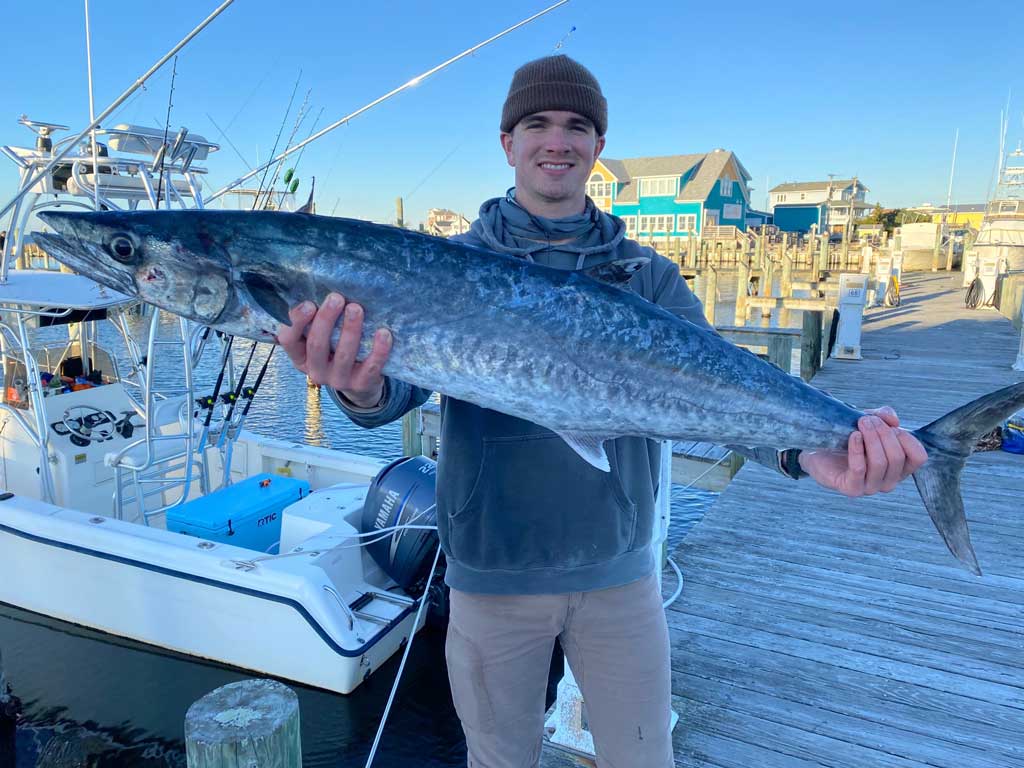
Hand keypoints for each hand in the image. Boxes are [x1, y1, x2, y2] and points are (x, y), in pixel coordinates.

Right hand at [276, 292, 391, 406]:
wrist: (361, 382)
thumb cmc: (337, 350)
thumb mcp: (322, 337)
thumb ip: (315, 319)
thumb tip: (316, 288)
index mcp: (300, 357)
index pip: (289, 340)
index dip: (297, 322)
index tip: (309, 303)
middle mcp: (316, 371)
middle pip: (317, 345)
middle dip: (326, 320)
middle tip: (336, 298)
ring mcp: (338, 381)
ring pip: (343, 355)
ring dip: (350, 330)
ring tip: (356, 308)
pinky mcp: (361, 385)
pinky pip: (371, 367)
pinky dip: (379, 349)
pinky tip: (383, 332)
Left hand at [798, 406, 927, 496]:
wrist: (819, 451)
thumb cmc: (848, 437)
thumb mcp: (869, 421)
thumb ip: (884, 416)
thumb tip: (894, 420)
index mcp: (900, 467)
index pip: (919, 457)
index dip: (907, 439)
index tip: (891, 425)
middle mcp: (889, 481)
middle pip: (897, 457)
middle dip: (883, 433)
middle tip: (867, 420)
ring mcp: (871, 487)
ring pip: (880, 463)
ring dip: (871, 439)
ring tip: (860, 423)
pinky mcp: (851, 488)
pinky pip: (859, 469)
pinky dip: (857, 449)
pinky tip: (853, 436)